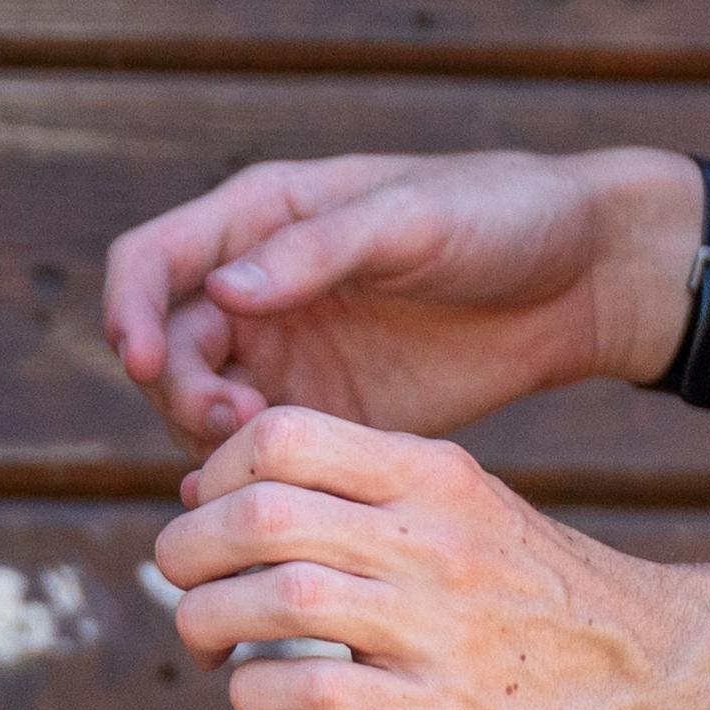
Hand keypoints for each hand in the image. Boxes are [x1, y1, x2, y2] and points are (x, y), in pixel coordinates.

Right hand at [100, 148, 692, 456]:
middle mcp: (257, 288)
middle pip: (165, 349)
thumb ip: (315, 253)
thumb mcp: (412, 219)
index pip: (149, 263)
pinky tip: (288, 493)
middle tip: (232, 428)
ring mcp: (288, 355)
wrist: (582, 278)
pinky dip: (254, 477)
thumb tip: (219, 293)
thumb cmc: (501, 216)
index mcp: (260, 220)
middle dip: (178, 391)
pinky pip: (263, 454)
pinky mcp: (329, 414)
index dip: (128, 312)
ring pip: (200, 408)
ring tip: (268, 458)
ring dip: (209, 439)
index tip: (143, 364)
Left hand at [151, 408, 696, 709]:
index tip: (205, 510)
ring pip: (275, 599)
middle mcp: (434, 543)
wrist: (652, 677)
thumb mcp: (458, 508)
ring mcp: (438, 631)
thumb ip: (350, 493)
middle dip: (188, 548)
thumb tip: (202, 487)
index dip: (215, 470)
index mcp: (434, 476)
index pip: (283, 435)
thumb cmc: (524, 593)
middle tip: (181, 580)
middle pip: (262, 514)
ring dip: (206, 621)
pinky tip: (256, 692)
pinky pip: (306, 692)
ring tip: (206, 642)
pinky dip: (252, 692)